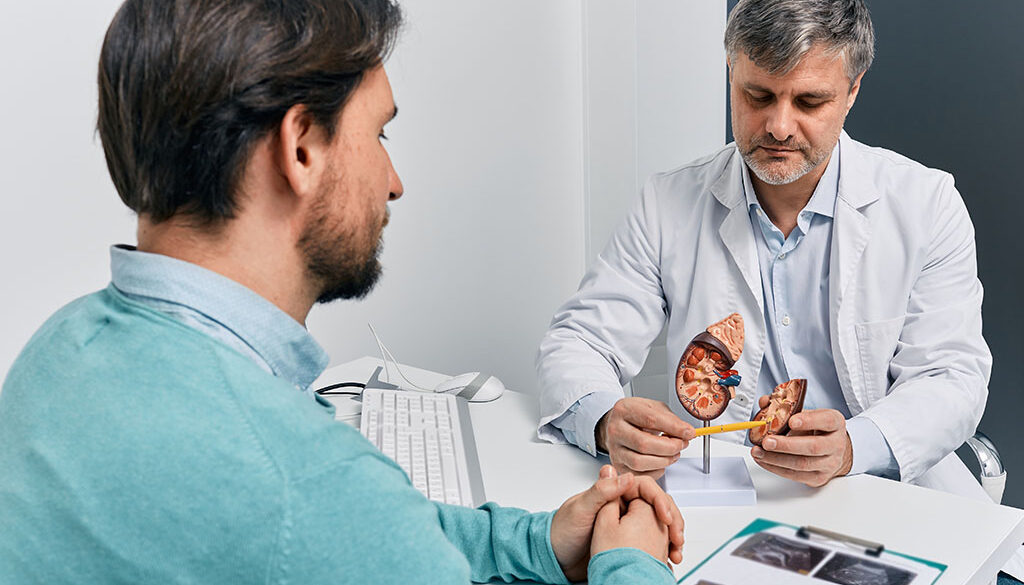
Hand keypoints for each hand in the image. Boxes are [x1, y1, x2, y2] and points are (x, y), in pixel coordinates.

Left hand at [551, 465, 683, 580]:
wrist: (554, 557)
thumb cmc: (561, 531)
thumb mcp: (580, 509)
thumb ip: (601, 491)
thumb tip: (625, 476)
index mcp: (612, 491)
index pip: (645, 488)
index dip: (660, 501)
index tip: (666, 518)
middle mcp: (621, 505)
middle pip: (657, 506)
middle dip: (672, 520)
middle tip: (677, 538)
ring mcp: (625, 523)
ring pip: (658, 524)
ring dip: (671, 537)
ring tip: (675, 552)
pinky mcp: (626, 540)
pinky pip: (652, 540)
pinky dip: (662, 549)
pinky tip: (666, 558)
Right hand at [596, 397, 695, 477]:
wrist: (617, 425)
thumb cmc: (636, 417)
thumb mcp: (653, 408)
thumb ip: (670, 419)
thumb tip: (687, 433)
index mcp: (624, 410)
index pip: (650, 420)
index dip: (674, 428)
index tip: (689, 432)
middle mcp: (615, 430)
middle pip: (644, 444)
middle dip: (670, 447)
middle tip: (682, 444)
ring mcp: (614, 449)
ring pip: (640, 462)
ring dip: (664, 461)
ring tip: (673, 454)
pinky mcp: (617, 465)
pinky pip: (639, 474)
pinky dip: (656, 470)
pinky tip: (661, 461)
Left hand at [750, 398, 852, 487]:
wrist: (831, 450)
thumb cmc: (817, 429)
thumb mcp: (806, 413)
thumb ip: (785, 407)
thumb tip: (764, 402)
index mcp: (835, 423)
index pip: (827, 421)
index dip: (809, 421)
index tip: (792, 420)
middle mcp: (836, 444)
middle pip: (813, 447)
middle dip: (786, 445)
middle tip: (767, 441)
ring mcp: (829, 463)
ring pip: (802, 464)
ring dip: (776, 459)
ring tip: (759, 451)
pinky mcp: (819, 477)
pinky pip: (795, 475)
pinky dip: (776, 468)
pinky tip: (764, 460)